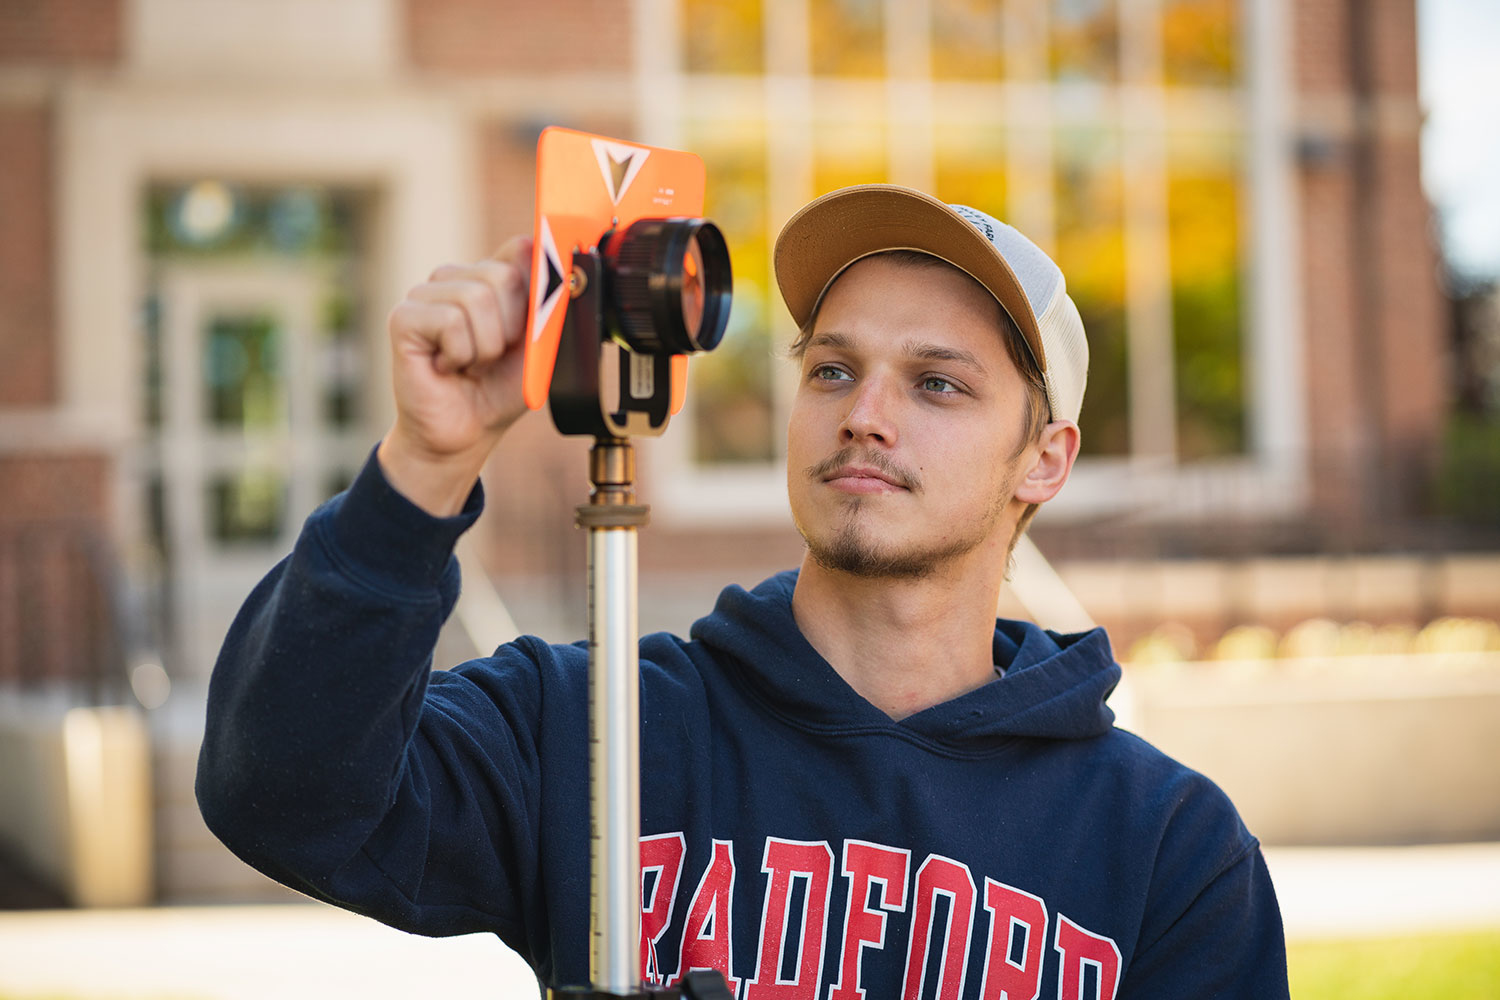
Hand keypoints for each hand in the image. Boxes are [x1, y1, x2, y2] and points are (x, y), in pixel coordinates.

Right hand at [377, 236, 532, 515]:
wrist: (466, 433)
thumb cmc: (499, 390)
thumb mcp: (538, 346)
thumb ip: (544, 302)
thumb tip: (544, 252)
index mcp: (488, 278)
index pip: (521, 250)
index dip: (535, 288)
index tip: (533, 323)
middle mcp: (456, 278)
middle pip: (503, 275)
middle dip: (509, 329)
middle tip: (491, 356)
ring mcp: (425, 293)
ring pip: (476, 297)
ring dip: (484, 347)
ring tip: (469, 364)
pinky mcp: (403, 316)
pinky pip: (450, 320)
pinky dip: (460, 353)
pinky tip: (446, 367)